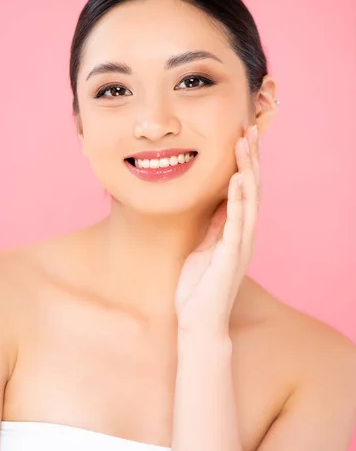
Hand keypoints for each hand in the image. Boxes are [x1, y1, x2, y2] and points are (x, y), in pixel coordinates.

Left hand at [175, 124, 259, 336]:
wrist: (199, 322)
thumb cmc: (199, 287)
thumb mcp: (205, 248)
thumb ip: (216, 225)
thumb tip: (220, 200)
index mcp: (236, 231)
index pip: (244, 190)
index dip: (244, 163)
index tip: (240, 136)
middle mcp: (243, 234)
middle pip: (252, 188)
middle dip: (250, 158)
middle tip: (249, 127)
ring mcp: (240, 244)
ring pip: (249, 199)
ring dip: (247, 170)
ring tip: (244, 143)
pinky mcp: (230, 256)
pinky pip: (235, 222)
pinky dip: (237, 200)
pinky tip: (236, 179)